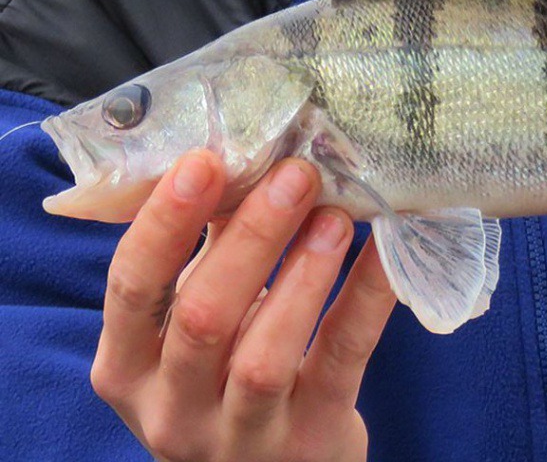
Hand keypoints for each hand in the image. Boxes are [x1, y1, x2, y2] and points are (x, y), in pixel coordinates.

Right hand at [91, 151, 397, 461]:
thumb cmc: (225, 378)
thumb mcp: (197, 325)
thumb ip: (209, 249)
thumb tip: (242, 148)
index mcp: (129, 367)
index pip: (130, 290)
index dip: (165, 223)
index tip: (205, 160)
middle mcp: (173, 408)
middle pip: (202, 318)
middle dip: (250, 238)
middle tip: (296, 173)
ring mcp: (240, 435)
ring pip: (264, 354)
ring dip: (302, 274)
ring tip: (336, 214)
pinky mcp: (310, 440)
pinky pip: (341, 360)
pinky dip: (365, 298)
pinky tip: (384, 249)